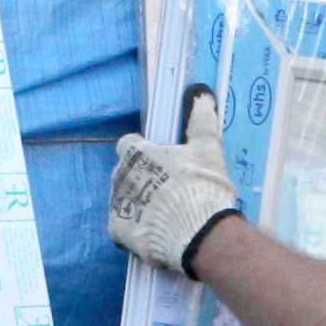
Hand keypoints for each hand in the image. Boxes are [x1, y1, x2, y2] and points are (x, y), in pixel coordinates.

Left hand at [107, 134, 242, 275]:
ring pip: (124, 200)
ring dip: (139, 204)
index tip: (159, 161)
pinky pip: (123, 226)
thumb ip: (202, 120)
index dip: (142, 151)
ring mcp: (116, 204)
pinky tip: (156, 232)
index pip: (128, 144)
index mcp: (137, 152)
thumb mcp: (208, 148)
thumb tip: (201, 93)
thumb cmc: (202, 186)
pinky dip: (136, 229)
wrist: (198, 232)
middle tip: (169, 191)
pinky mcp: (117, 231)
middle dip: (142, 180)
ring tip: (165, 215)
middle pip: (125, 174)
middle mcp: (120, 175)